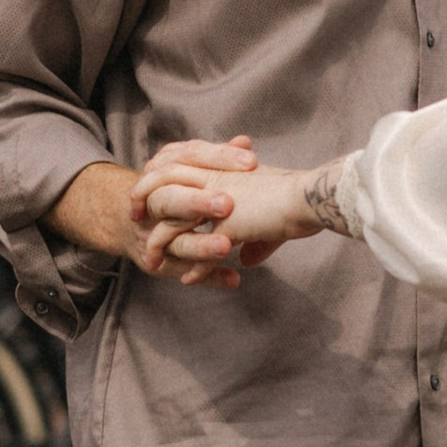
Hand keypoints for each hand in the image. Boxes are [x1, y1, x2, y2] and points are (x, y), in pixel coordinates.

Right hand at [51, 138, 255, 278]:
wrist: (125, 220)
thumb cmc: (168, 191)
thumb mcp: (186, 169)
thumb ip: (215, 158)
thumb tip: (244, 142)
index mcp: (163, 171)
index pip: (188, 158)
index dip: (219, 158)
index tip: (251, 161)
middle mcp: (153, 202)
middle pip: (170, 199)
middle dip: (197, 202)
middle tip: (227, 205)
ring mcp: (152, 233)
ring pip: (174, 240)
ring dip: (201, 245)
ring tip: (226, 247)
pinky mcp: (156, 260)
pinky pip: (181, 269)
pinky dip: (206, 275)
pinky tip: (232, 279)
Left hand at [137, 155, 341, 286]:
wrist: (312, 198)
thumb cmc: (298, 202)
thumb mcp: (271, 218)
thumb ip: (255, 238)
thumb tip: (248, 258)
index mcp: (221, 170)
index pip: (179, 165)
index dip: (162, 175)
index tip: (153, 192)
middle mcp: (213, 181)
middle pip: (161, 181)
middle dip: (142, 198)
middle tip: (134, 217)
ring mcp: (215, 202)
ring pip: (170, 218)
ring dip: (158, 242)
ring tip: (150, 260)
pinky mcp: (225, 225)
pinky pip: (197, 248)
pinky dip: (191, 267)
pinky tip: (187, 281)